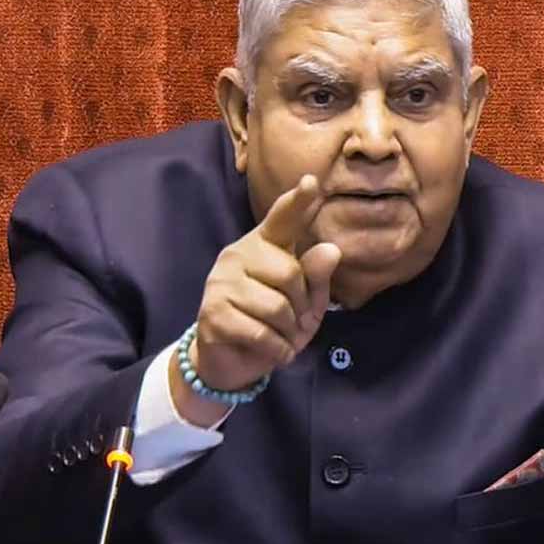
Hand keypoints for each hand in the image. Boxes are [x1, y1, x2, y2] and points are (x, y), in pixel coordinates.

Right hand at [170, 175, 340, 421]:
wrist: (233, 361)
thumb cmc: (275, 323)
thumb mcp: (306, 302)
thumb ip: (316, 276)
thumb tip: (331, 249)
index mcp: (265, 245)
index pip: (283, 219)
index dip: (298, 201)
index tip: (312, 182)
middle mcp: (239, 254)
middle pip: (290, 273)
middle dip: (301, 306)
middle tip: (293, 322)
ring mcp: (221, 282)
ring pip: (276, 307)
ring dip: (288, 332)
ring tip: (281, 337)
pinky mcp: (213, 313)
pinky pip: (261, 333)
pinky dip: (277, 350)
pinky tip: (273, 351)